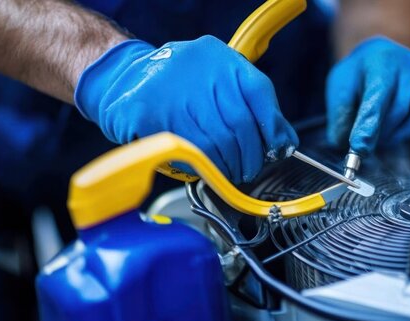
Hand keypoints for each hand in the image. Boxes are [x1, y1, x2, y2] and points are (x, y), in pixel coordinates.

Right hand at [75, 36, 297, 182]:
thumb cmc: (181, 87)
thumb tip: (285, 142)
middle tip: (249, 170)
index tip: (276, 150)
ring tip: (229, 173)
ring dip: (228, 167)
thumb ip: (252, 108)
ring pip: (216, 142)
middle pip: (239, 123)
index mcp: (220, 58)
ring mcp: (172, 90)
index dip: (272, 127)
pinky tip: (206, 169)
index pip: (258, 91)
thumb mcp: (218, 83)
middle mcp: (198, 68)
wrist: (124, 78)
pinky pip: (187, 151)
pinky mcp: (148, 113)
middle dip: (250, 156)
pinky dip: (203, 166)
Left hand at [326, 37, 409, 155]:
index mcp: (380, 62)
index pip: (377, 97)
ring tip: (378, 133)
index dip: (368, 124)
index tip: (359, 147)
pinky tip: (395, 127)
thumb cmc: (359, 74)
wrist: (382, 56)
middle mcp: (408, 66)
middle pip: (397, 111)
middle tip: (362, 144)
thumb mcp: (340, 86)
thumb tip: (341, 143)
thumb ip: (340, 114)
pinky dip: (408, 130)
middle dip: (379, 133)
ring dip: (395, 134)